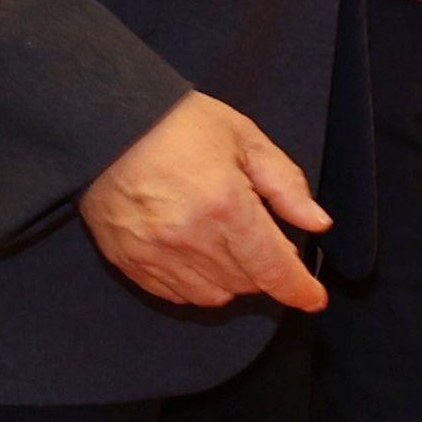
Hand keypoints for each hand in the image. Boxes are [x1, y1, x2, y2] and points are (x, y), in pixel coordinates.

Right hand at [80, 92, 329, 313]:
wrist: (104, 122)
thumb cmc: (179, 123)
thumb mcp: (245, 139)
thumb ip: (285, 185)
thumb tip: (317, 223)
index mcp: (226, 206)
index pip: (273, 268)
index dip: (299, 290)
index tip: (314, 299)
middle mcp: (190, 239)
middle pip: (247, 283)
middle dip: (266, 270)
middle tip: (262, 239)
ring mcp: (155, 254)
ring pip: (213, 295)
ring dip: (233, 280)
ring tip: (229, 246)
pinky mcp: (128, 261)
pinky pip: (174, 294)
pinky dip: (197, 285)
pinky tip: (199, 258)